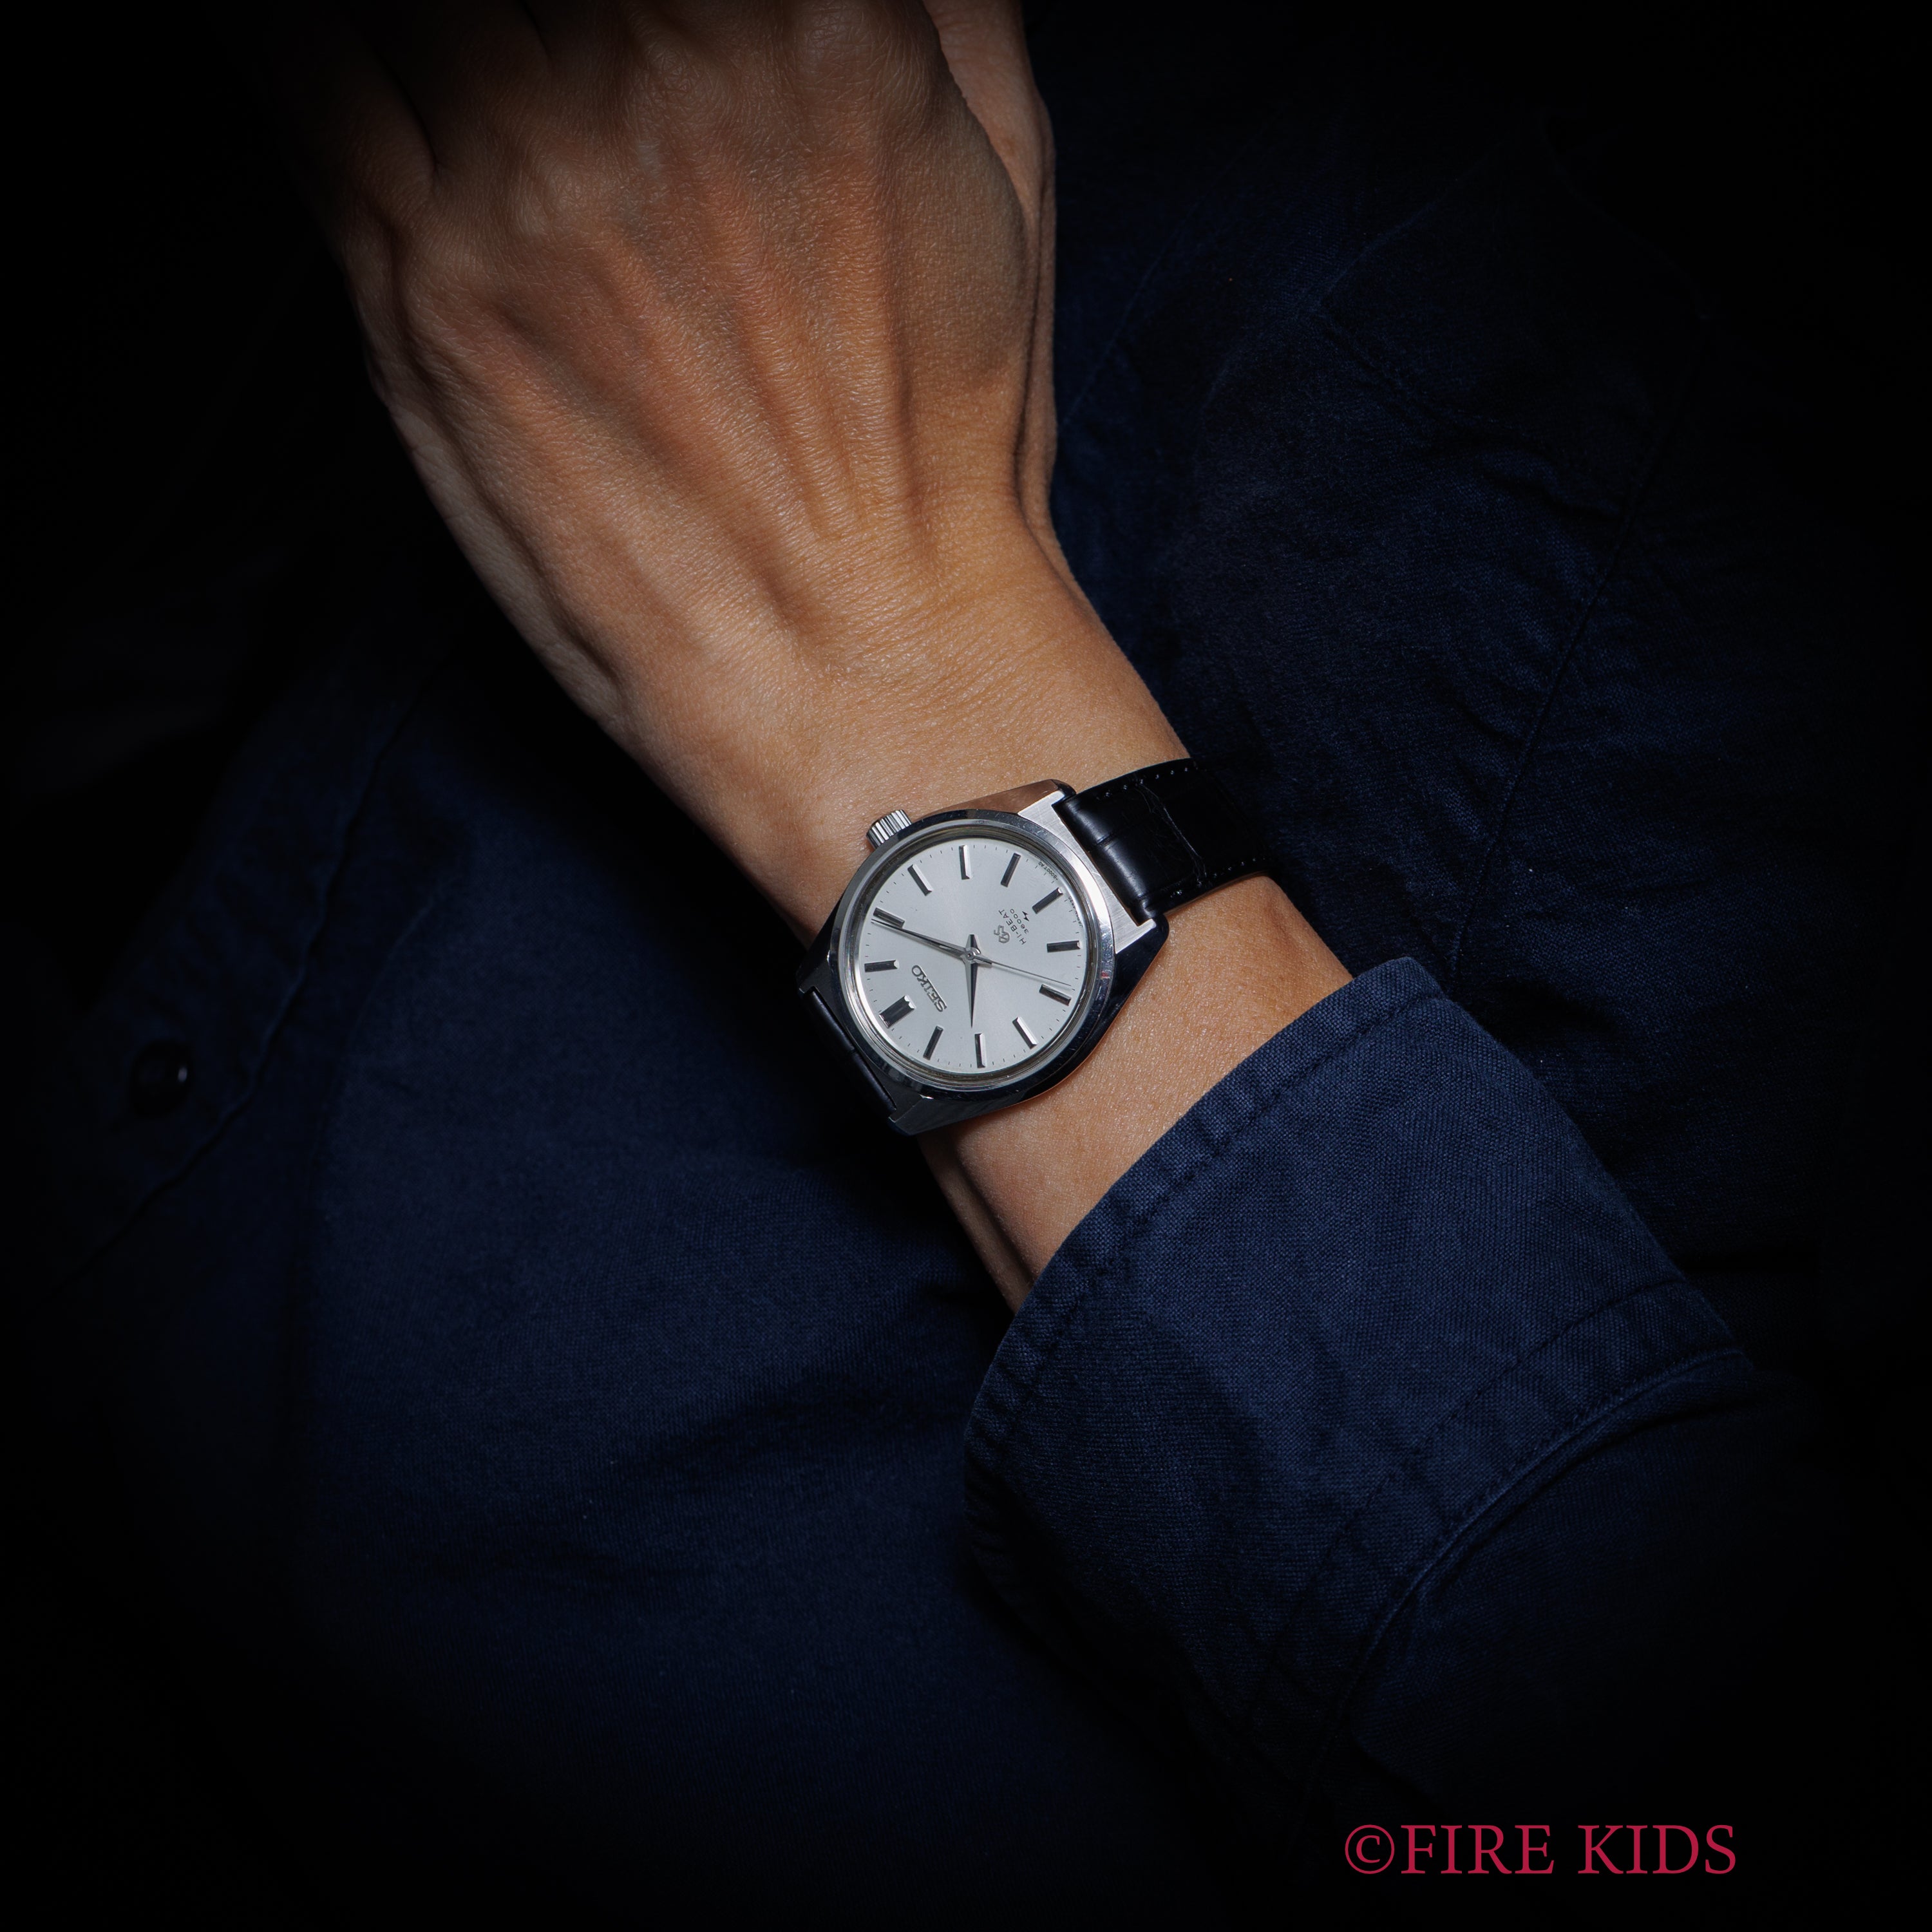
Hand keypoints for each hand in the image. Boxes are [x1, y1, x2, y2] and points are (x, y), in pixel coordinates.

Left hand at [255, 0, 1179, 934]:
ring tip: (463, 90)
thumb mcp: (1008, 181)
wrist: (870, 666)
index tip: (615, 29)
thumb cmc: (945, 452)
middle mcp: (660, 63)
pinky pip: (293, 65)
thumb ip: (942, 4)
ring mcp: (529, 172)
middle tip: (540, 74)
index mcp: (814, 19)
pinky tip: (337, 62)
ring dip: (421, 32)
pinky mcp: (425, 284)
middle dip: (523, 14)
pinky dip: (284, 36)